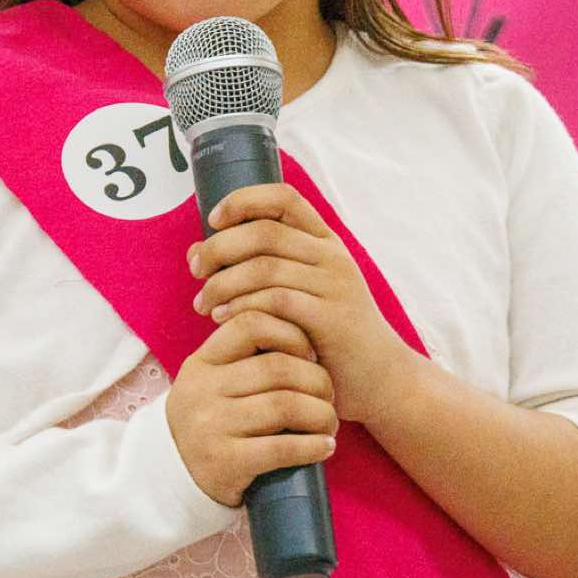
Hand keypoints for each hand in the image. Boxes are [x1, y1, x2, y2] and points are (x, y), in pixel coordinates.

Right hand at [167, 310, 338, 507]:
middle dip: (317, 380)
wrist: (175, 478)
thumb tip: (306, 336)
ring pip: (285, 405)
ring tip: (329, 422)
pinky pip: (281, 448)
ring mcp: (211, 426)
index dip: (291, 333)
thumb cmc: (212, 423)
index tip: (311, 354)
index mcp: (202, 363)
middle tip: (330, 395)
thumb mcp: (213, 383)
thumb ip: (245, 359)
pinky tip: (325, 446)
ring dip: (321, 414)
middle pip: (278, 368)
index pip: (251, 325)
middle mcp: (202, 390)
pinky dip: (313, 446)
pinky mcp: (224, 462)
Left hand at [187, 184, 417, 426]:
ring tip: (202, 303)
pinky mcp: (332, 318)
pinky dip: (242, 307)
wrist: (381, 379)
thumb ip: (253, 271)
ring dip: (222, 283)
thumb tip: (197, 251)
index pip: (283, 198)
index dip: (243, 200)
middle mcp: (332, 256)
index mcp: (324, 242)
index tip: (214, 220)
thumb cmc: (328, 338)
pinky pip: (276, 301)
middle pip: (263, 231)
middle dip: (219, 247)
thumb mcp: (297, 294)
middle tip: (196, 271)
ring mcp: (335, 285)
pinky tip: (223, 319)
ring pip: (264, 266)